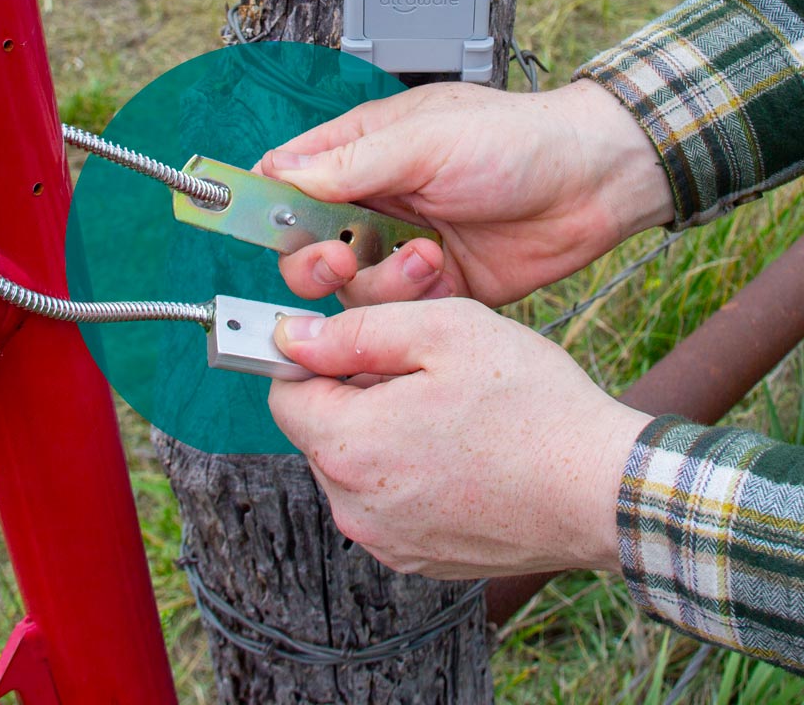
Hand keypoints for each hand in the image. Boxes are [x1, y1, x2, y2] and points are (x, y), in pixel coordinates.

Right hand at [257, 79, 673, 308]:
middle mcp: (374, 200)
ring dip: (375, 279)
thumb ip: (351, 165)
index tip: (250, 223)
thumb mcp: (426, 140)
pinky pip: (395, 310)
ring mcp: (402, 245)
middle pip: (305, 244)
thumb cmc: (517, 139)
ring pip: (348, 286)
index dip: (262, 201)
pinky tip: (442, 268)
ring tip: (420, 255)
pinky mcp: (435, 286)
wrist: (594, 183)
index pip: (287, 176)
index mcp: (361, 150)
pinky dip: (410, 298)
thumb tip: (282, 174)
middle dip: (312, 259)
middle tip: (339, 259)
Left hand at [269, 300, 650, 578]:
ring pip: (352, 464)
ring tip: (446, 411)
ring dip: (380, 431)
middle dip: (352, 394)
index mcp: (349, 447)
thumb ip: (354, 331)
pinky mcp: (419, 559)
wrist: (605, 490)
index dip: (313, 359)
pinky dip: (407, 470)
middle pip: (318, 430)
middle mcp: (355, 506)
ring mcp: (387, 542)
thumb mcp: (441, 331)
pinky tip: (459, 450)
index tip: (353, 344)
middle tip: (420, 372)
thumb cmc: (532, 404)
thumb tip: (289, 336)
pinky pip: (385, 500)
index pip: (284, 394)